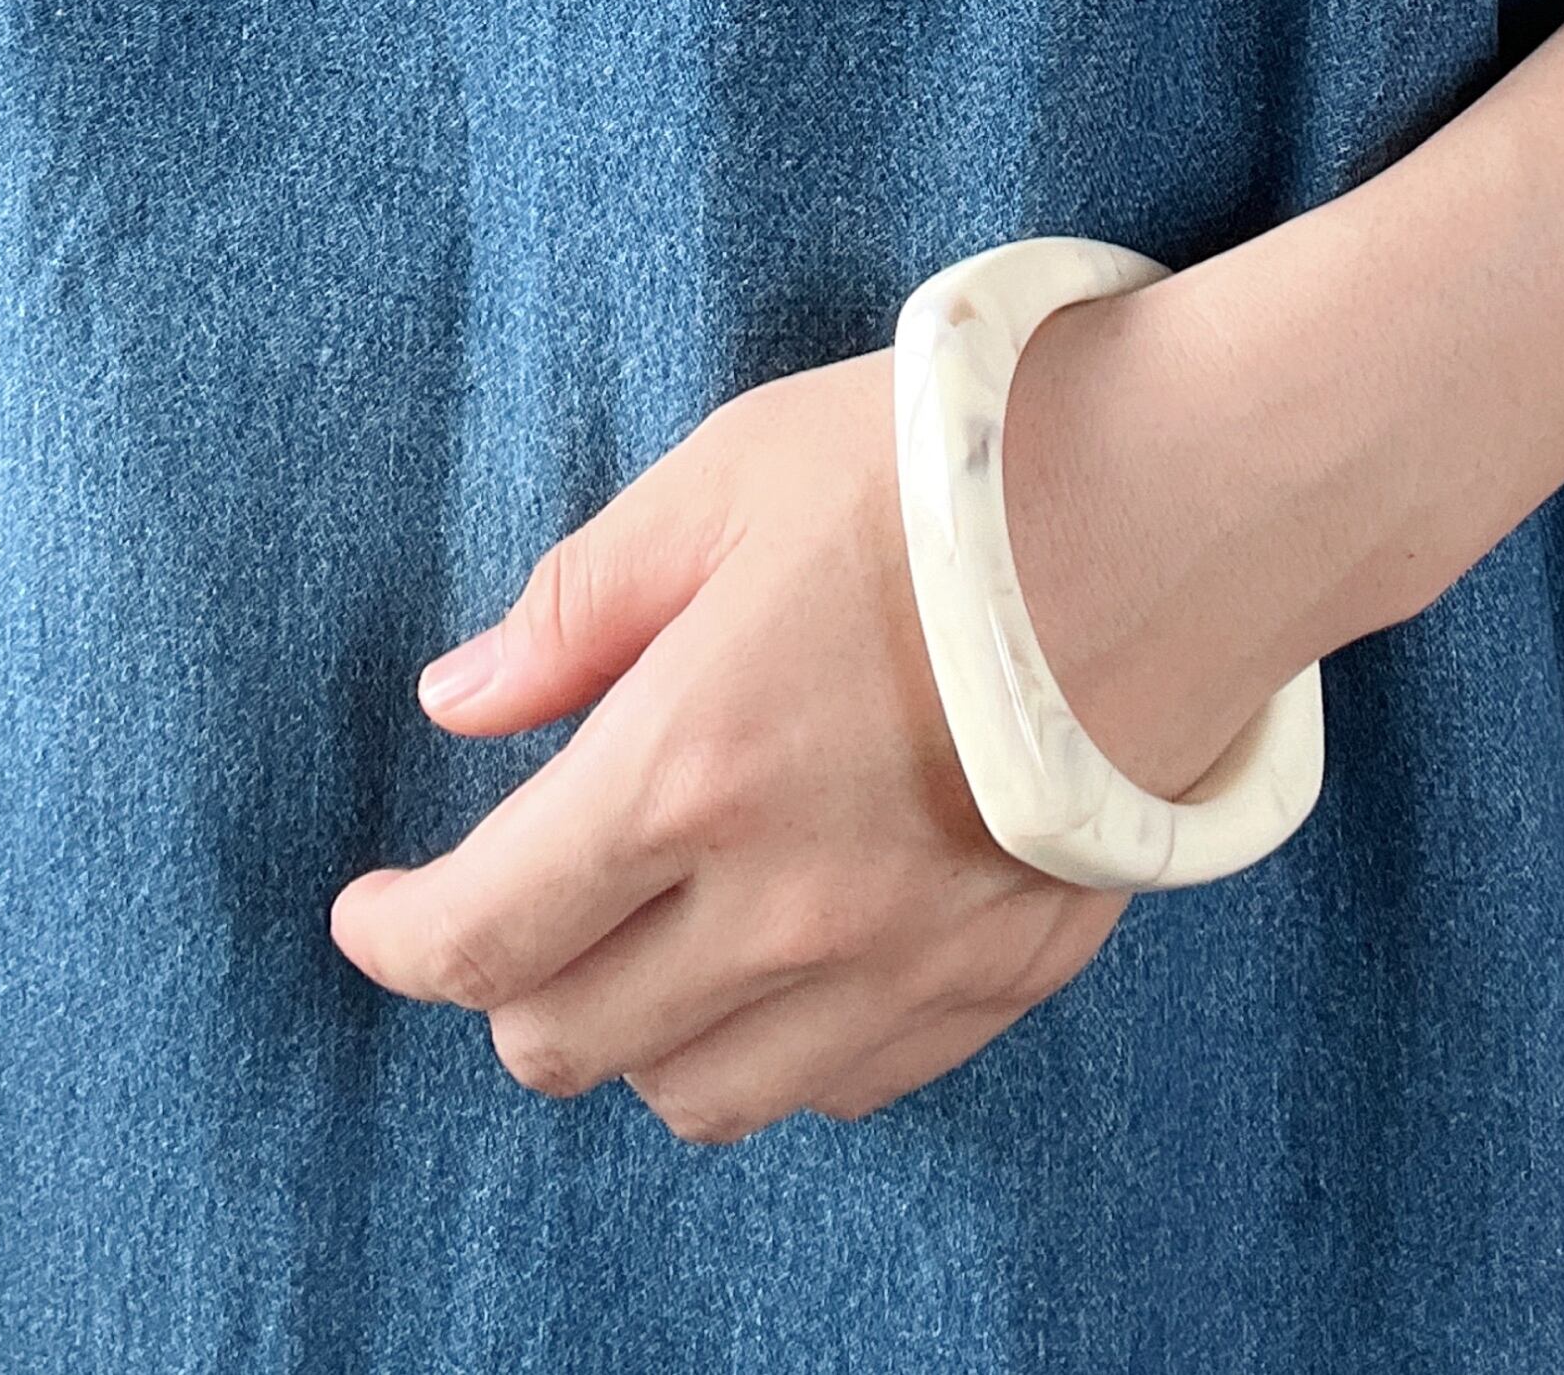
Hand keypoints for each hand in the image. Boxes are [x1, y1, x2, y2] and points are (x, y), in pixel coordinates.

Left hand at [327, 329, 1271, 1144]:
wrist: (1190, 503)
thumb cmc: (949, 467)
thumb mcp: (726, 479)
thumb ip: (580, 606)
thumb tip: (462, 700)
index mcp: (687, 770)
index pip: (484, 932)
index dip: (399, 939)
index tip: (374, 912)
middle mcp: (780, 906)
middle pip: (571, 1039)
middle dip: (504, 985)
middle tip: (505, 906)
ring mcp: (899, 962)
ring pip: (700, 1097)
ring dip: (635, 1036)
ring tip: (638, 941)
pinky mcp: (1000, 979)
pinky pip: (840, 1086)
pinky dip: (772, 1052)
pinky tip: (775, 961)